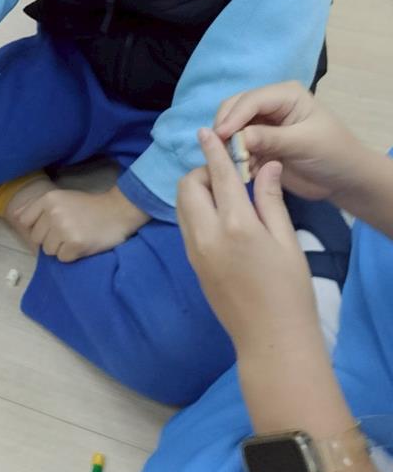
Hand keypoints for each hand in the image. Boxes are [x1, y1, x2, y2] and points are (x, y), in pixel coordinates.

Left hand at [15, 186, 149, 262]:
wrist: (118, 211)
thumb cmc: (89, 207)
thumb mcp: (62, 199)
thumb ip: (39, 208)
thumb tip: (15, 216)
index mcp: (48, 199)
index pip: (25, 222)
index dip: (37, 227)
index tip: (51, 226)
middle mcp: (53, 213)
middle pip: (37, 238)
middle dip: (50, 239)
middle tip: (69, 231)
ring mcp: (64, 229)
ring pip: (49, 250)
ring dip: (61, 248)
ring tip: (77, 236)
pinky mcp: (75, 244)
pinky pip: (62, 258)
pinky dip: (72, 255)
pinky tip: (83, 244)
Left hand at [177, 127, 319, 356]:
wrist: (271, 340)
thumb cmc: (289, 291)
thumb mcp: (287, 242)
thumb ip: (270, 201)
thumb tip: (265, 165)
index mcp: (237, 226)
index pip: (219, 176)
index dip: (213, 150)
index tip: (206, 131)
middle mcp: (207, 235)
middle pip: (188, 186)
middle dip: (202, 172)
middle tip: (227, 178)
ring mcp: (195, 251)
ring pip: (181, 205)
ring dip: (195, 191)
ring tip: (222, 196)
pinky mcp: (191, 264)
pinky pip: (185, 225)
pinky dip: (195, 211)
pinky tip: (218, 218)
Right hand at [214, 81, 364, 202]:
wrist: (345, 181)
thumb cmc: (333, 153)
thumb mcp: (304, 143)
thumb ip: (270, 138)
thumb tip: (237, 137)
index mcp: (284, 95)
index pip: (251, 100)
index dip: (233, 116)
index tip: (220, 135)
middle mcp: (269, 106)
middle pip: (235, 110)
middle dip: (226, 128)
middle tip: (219, 149)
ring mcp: (262, 125)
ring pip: (232, 130)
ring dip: (229, 146)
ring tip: (234, 164)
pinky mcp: (258, 145)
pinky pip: (237, 149)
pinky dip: (235, 159)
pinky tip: (243, 172)